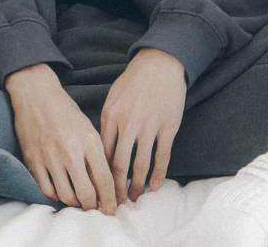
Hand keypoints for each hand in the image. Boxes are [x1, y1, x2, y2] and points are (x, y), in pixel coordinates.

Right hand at [6, 66, 117, 215]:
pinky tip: (62, 192)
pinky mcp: (34, 162)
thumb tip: (105, 183)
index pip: (105, 180)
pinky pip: (47, 191)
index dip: (111, 200)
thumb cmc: (66, 111)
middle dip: (93, 207)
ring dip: (75, 204)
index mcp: (89, 141)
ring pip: (66, 197)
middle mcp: (71, 152)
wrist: (37, 95)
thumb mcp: (88, 128)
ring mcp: (50, 158)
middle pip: (86, 194)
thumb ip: (97, 154)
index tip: (113, 210)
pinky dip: (56, 197)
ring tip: (80, 201)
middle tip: (96, 210)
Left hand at [99, 48, 186, 204]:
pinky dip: (158, 175)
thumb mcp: (113, 98)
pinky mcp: (167, 127)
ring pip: (140, 165)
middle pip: (119, 165)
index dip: (100, 175)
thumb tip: (102, 150)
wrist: (160, 64)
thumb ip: (108, 123)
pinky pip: (162, 157)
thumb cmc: (134, 81)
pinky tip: (154, 186)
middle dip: (116, 188)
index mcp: (111, 116)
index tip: (99, 189)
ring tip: (135, 198)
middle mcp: (129, 123)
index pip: (102, 153)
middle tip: (116, 203)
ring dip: (137, 186)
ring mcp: (149, 126)